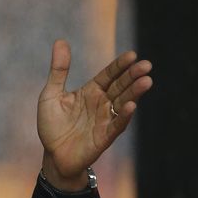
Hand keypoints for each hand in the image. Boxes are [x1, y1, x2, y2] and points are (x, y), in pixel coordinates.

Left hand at [37, 40, 152, 188]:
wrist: (53, 155)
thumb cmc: (52, 125)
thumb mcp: (50, 94)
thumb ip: (58, 70)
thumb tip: (60, 41)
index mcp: (91, 91)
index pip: (109, 75)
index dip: (120, 66)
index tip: (132, 55)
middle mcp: (102, 103)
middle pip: (120, 86)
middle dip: (133, 76)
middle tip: (146, 65)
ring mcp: (105, 120)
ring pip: (123, 103)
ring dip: (135, 93)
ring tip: (146, 81)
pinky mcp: (104, 137)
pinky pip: (116, 125)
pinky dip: (123, 115)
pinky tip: (131, 105)